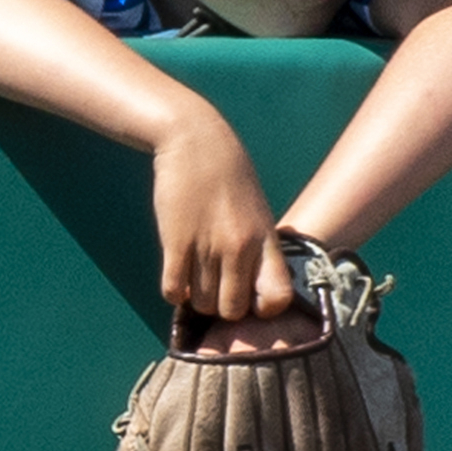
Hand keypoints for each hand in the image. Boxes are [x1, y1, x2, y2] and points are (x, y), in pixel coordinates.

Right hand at [150, 117, 296, 320]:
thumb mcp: (258, 210)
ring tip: (195, 280)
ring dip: (196, 299)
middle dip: (222, 307)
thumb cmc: (229, 176)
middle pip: (232, 310)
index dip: (263, 309)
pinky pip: (173, 290)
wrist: (196, 141)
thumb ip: (259, 248)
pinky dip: (174, 292)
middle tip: (215, 290)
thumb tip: (255, 289)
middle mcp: (239, 247)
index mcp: (265, 240)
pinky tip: (177, 277)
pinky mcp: (175, 241)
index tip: (249, 298)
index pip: (278, 298)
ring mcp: (207, 246)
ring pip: (202, 303)